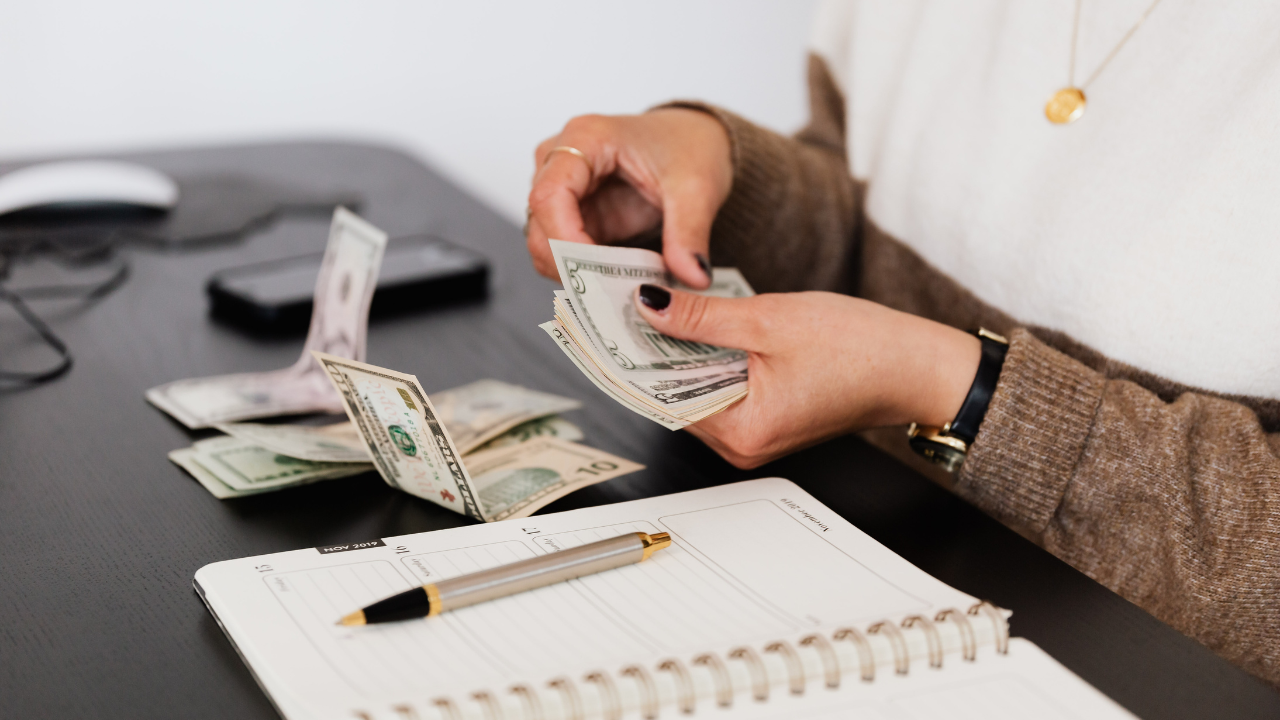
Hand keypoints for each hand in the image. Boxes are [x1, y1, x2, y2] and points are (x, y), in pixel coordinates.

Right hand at [526, 108, 732, 288]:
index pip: (550, 195)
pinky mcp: (574, 215)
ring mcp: (564, 189)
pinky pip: (564, 253)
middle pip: (540, 224)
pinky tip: (616, 281)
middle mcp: (562, 161)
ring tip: (620, 288)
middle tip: (613, 293)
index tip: (597, 273)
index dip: (565, 240)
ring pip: (545, 244)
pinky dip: (585, 273)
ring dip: (576, 273)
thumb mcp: (698, 188)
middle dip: (570, 265)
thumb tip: (692, 276)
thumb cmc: (688, 145)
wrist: (696, 141)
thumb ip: (690, 233)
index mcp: (586, 138)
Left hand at [633, 285, 982, 468]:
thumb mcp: (768, 320)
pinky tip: (700, 325)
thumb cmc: (862, 349)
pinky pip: (722, 389)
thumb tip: (650, 307)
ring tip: (661, 307)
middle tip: (626, 304)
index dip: (631, 356)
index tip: (605, 324)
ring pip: (697, 390)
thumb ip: (701, 317)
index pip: (661, 396)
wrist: (917, 365)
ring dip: (681, 352)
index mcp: (742, 431)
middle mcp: (743, 445)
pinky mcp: (768, 418)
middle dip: (653, 350)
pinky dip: (708, 358)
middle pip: (675, 395)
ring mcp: (756, 435)